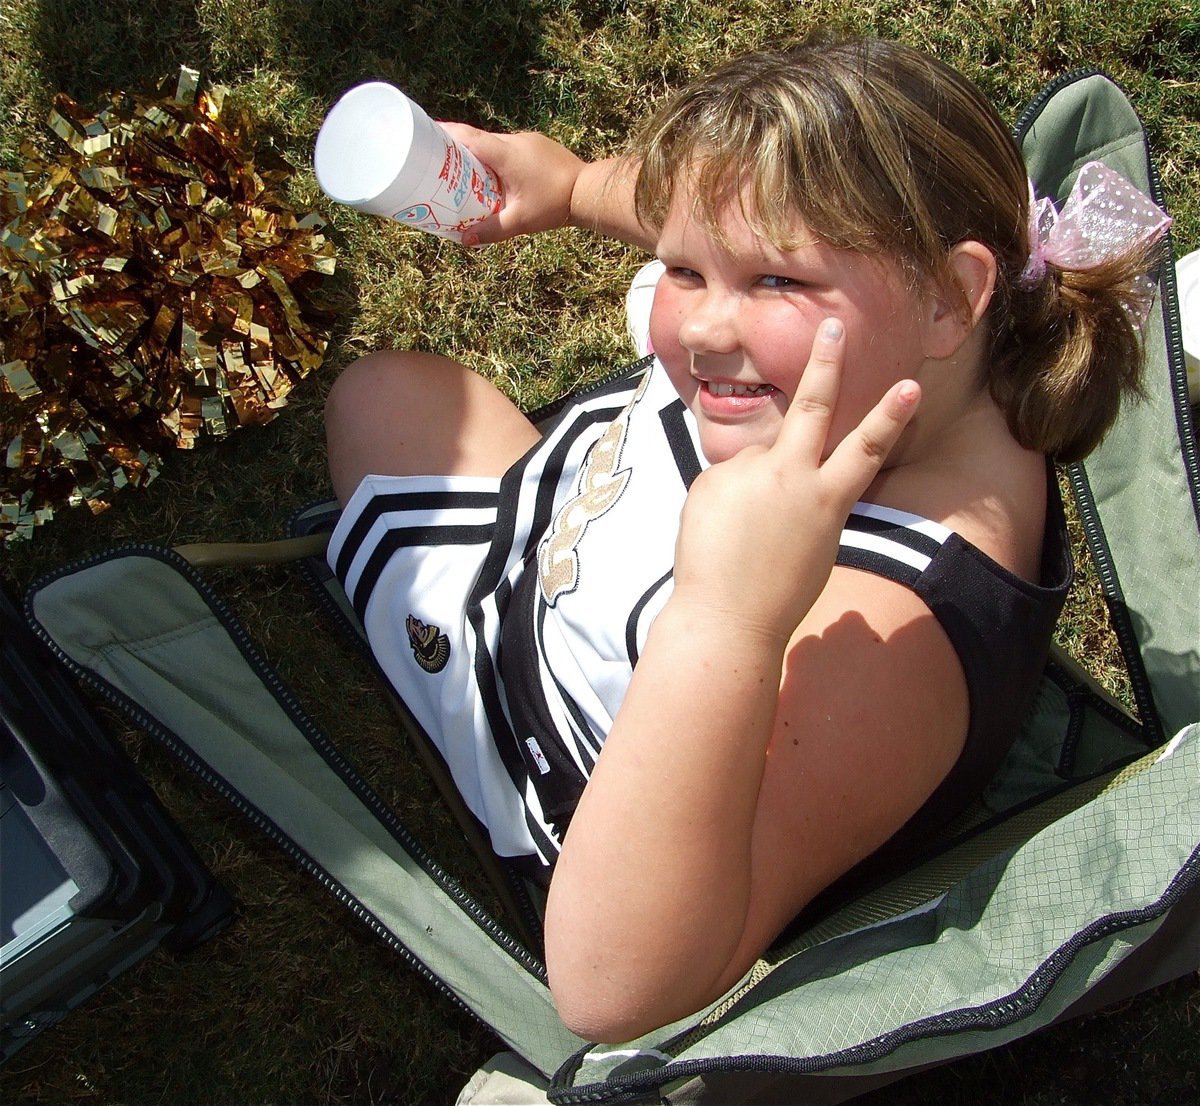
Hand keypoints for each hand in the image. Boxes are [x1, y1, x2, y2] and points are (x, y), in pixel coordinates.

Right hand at [438, 124, 583, 244]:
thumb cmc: (554, 204)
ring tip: (465, 172)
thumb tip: (464, 240)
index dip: (445, 134)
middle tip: (439, 160)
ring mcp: (528, 141)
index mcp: (505, 154)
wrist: (589, 192)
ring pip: (495, 144)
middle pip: (478, 139)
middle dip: (457, 147)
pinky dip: (497, 158)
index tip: (426, 136)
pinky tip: (495, 176)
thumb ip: (491, 230)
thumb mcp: (519, 221)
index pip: (468, 137)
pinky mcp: (538, 146)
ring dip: (479, 154)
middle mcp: (515, 141)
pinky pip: (510, 148)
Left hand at [670, 319, 920, 643]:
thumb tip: (776, 465)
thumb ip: (803, 495)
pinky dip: (724, 503)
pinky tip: (721, 535)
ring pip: (756, 462)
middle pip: (813, 407)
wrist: (724, 618)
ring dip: (752, 489)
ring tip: (743, 536)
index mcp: (826, 500)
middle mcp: (790, 477)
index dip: (891, 415)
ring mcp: (748, 475)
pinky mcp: (710, 479)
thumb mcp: (813, 542)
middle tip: (833, 327)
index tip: (910, 383)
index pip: (867, 449)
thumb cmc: (777, 592)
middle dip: (827, 363)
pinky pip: (723, 482)